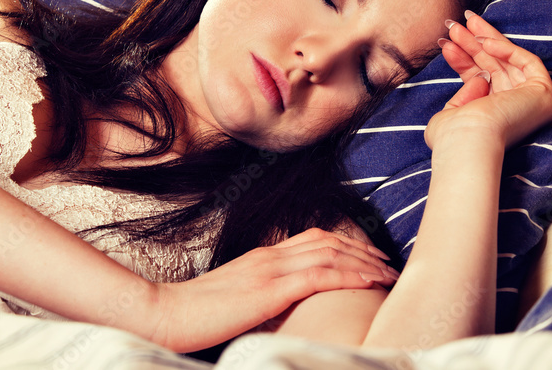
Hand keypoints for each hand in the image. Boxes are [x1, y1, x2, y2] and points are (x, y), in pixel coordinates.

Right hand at [151, 227, 397, 351]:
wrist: (163, 314)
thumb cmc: (192, 314)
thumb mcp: (232, 299)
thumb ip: (257, 294)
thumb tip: (277, 305)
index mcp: (261, 257)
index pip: (313, 238)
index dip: (346, 243)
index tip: (368, 254)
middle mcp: (269, 256)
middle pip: (328, 240)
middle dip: (363, 249)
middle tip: (387, 261)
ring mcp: (270, 270)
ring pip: (330, 253)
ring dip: (364, 261)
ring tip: (387, 272)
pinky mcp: (270, 290)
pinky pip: (320, 276)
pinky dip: (350, 275)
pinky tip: (368, 282)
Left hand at [425, 10, 551, 153]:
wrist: (468, 142)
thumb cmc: (454, 136)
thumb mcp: (453, 111)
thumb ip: (466, 92)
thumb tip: (481, 75)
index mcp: (495, 119)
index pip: (482, 81)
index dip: (465, 60)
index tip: (447, 43)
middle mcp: (516, 112)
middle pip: (495, 68)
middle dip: (474, 45)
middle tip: (454, 26)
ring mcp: (533, 104)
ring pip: (508, 62)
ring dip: (483, 40)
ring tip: (460, 26)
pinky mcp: (544, 94)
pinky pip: (529, 62)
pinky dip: (507, 48)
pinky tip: (483, 41)